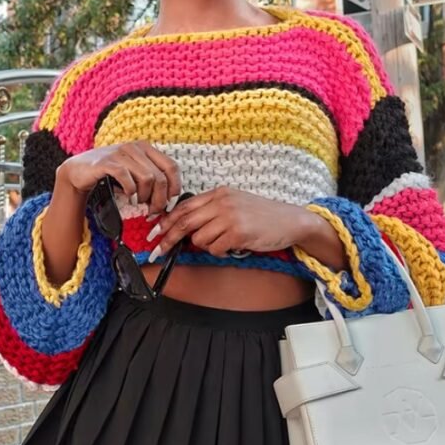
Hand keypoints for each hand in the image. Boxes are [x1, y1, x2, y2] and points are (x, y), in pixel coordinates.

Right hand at [55, 141, 181, 213]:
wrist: (78, 171)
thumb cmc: (109, 175)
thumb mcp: (134, 173)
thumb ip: (151, 181)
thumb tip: (169, 200)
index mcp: (145, 148)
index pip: (171, 167)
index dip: (175, 187)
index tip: (170, 203)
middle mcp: (135, 147)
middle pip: (160, 177)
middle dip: (159, 199)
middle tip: (153, 210)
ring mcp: (121, 153)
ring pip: (147, 178)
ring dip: (145, 196)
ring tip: (138, 203)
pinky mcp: (107, 162)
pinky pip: (127, 178)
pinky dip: (130, 191)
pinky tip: (128, 197)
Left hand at [145, 186, 316, 261]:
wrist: (290, 221)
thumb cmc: (262, 215)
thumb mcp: (235, 203)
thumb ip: (211, 211)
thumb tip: (185, 228)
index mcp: (219, 193)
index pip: (184, 207)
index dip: (166, 221)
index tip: (154, 233)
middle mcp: (222, 202)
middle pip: (185, 222)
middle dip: (168, 239)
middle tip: (158, 251)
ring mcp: (230, 217)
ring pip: (199, 239)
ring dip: (207, 246)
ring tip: (224, 242)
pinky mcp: (238, 233)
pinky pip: (215, 249)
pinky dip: (220, 252)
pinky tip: (234, 245)